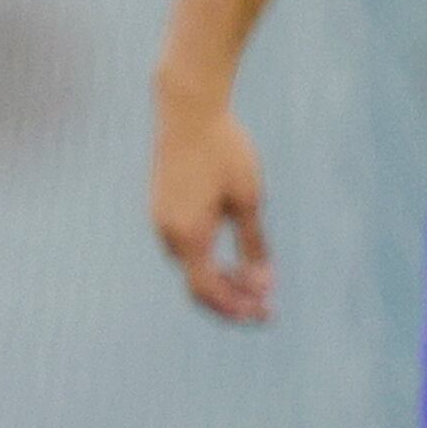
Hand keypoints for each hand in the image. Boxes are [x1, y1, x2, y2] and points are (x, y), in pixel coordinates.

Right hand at [151, 90, 273, 322]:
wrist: (187, 113)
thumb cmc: (224, 152)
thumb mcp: (248, 200)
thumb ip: (254, 245)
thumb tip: (263, 284)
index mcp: (188, 235)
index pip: (208, 290)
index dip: (236, 307)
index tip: (264, 314)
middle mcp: (167, 234)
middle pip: (197, 285)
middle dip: (232, 301)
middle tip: (266, 307)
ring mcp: (160, 222)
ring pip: (190, 267)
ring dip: (222, 282)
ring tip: (256, 285)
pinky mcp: (162, 210)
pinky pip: (184, 249)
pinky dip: (208, 262)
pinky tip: (234, 261)